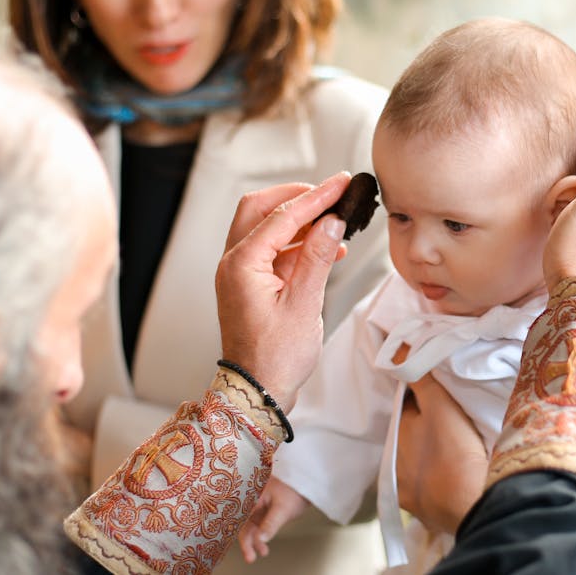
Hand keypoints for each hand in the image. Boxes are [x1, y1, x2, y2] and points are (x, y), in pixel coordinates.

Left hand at [215, 174, 350, 410]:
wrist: (257, 392)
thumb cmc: (275, 358)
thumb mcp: (304, 304)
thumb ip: (318, 258)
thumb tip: (331, 222)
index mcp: (241, 265)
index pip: (282, 216)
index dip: (316, 197)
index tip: (340, 183)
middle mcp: (234, 264)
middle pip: (261, 209)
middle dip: (296, 198)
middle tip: (330, 194)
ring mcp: (240, 274)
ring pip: (266, 229)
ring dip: (299, 222)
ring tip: (335, 223)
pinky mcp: (251, 285)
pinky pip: (273, 252)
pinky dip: (297, 244)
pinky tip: (326, 250)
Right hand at [238, 478, 309, 562]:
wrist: (305, 483)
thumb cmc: (294, 491)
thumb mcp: (282, 510)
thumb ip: (270, 524)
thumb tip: (261, 539)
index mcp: (252, 497)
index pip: (240, 518)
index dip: (240, 533)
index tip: (245, 546)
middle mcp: (251, 501)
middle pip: (243, 524)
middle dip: (247, 542)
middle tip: (250, 557)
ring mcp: (257, 506)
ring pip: (250, 527)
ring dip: (254, 541)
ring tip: (261, 553)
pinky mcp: (262, 511)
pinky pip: (257, 526)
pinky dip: (260, 536)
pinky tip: (264, 547)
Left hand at [396, 376, 487, 533]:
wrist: (471, 504)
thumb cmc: (454, 451)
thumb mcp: (440, 405)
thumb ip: (419, 376)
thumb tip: (397, 348)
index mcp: (397, 435)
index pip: (408, 409)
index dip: (423, 400)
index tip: (440, 395)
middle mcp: (395, 465)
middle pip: (412, 437)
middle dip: (423, 429)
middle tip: (448, 422)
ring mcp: (408, 491)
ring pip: (418, 464)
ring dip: (429, 456)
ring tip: (452, 451)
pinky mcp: (423, 511)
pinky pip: (427, 490)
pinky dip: (434, 482)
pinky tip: (450, 478)